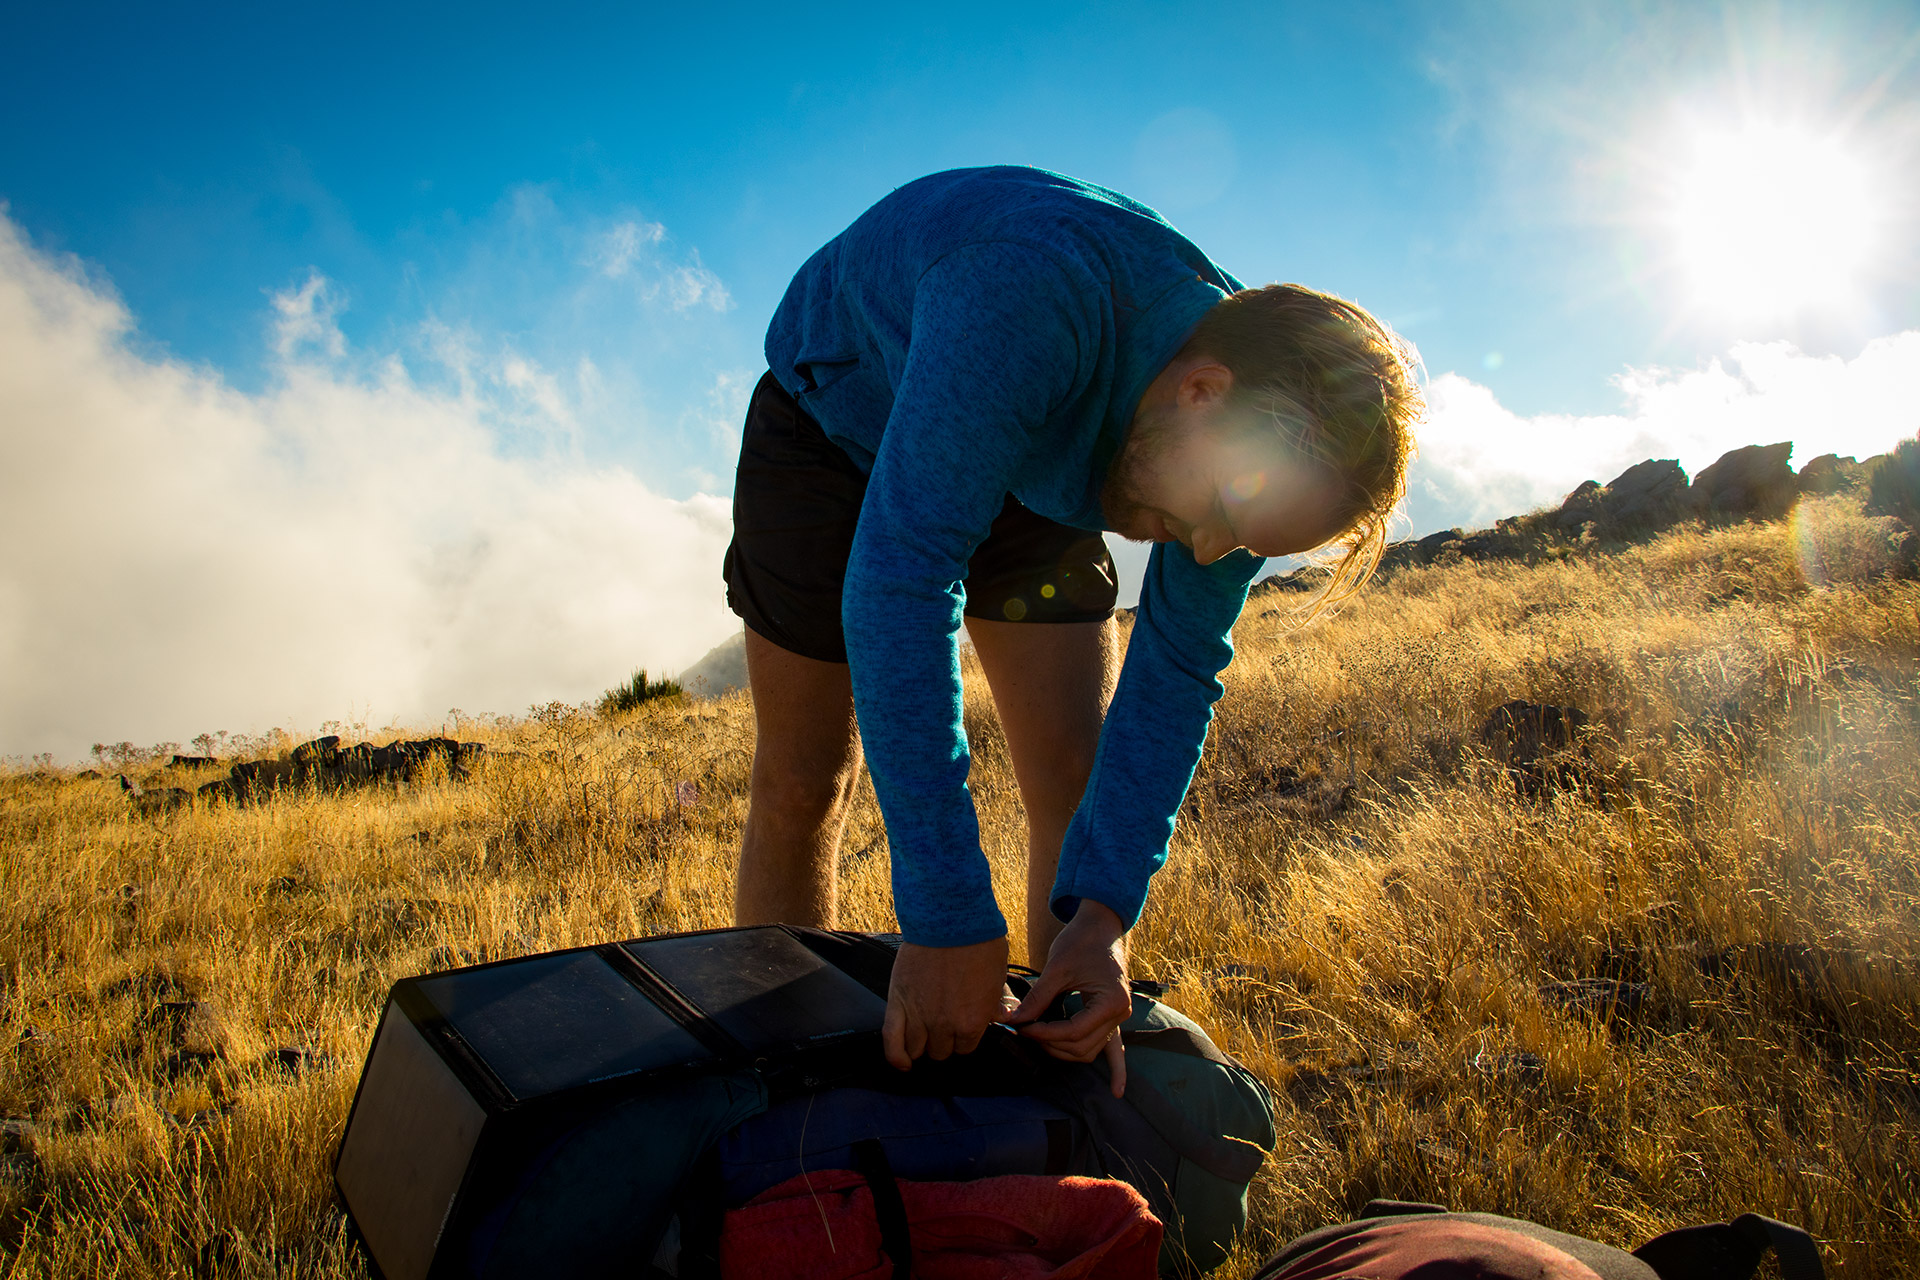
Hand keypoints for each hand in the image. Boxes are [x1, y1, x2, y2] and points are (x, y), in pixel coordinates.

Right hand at [883, 934, 1010, 1070]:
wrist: (950, 919)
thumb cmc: (978, 943)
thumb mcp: (998, 976)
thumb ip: (995, 1003)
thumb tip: (1000, 1017)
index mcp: (973, 1021)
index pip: (966, 1048)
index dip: (964, 1037)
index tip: (961, 1027)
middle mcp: (946, 1026)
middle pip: (941, 1051)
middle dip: (944, 1041)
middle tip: (943, 1024)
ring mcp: (919, 1016)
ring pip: (917, 1049)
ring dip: (921, 1044)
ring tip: (923, 1034)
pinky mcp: (898, 1003)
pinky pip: (892, 1041)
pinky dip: (895, 1056)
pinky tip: (902, 1062)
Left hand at [1009, 900, 1129, 1096]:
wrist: (1101, 926)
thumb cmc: (1082, 941)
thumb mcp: (1058, 968)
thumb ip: (1038, 998)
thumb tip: (1014, 1019)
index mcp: (1111, 1002)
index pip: (1074, 1032)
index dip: (1045, 1034)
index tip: (1022, 1027)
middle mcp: (1120, 1014)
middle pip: (1082, 1047)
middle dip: (1051, 1043)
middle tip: (1025, 1030)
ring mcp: (1118, 1018)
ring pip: (1090, 1051)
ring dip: (1064, 1050)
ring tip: (1039, 1039)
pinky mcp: (1112, 1016)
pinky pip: (1114, 1048)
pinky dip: (1116, 1069)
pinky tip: (1116, 1091)